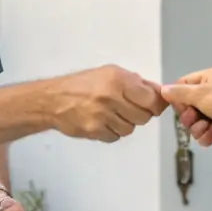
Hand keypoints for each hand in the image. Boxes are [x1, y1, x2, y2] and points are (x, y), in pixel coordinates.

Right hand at [50, 65, 167, 141]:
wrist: (53, 99)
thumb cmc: (81, 84)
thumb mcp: (110, 73)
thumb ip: (136, 83)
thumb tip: (159, 91)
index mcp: (118, 80)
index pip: (151, 99)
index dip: (155, 104)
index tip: (154, 105)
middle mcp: (111, 96)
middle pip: (143, 117)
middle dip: (140, 114)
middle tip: (129, 108)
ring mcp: (102, 115)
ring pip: (130, 129)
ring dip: (125, 123)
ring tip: (112, 113)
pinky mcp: (95, 130)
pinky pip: (115, 137)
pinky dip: (112, 132)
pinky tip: (102, 121)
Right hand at [159, 67, 211, 145]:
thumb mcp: (200, 95)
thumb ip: (179, 93)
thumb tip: (162, 90)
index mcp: (206, 77)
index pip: (181, 85)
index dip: (179, 99)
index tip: (183, 108)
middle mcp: (209, 89)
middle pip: (186, 104)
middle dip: (189, 117)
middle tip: (194, 119)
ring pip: (194, 119)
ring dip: (197, 127)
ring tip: (206, 128)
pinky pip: (204, 127)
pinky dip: (206, 133)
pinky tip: (211, 135)